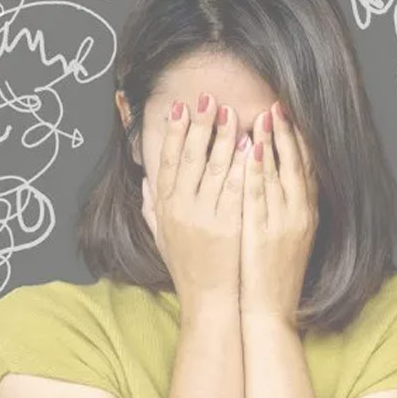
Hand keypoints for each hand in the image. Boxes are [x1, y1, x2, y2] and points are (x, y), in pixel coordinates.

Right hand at [141, 92, 248, 312]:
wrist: (209, 300)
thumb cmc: (187, 268)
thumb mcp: (161, 236)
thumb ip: (152, 207)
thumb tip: (146, 181)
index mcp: (165, 207)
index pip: (167, 161)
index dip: (173, 131)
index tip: (180, 107)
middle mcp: (181, 208)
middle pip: (189, 156)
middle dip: (199, 123)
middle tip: (208, 97)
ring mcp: (205, 217)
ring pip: (213, 167)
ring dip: (222, 136)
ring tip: (231, 112)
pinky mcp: (229, 226)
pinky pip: (235, 187)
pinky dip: (241, 164)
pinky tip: (250, 144)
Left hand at [239, 101, 318, 327]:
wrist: (271, 310)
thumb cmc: (275, 276)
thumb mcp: (289, 237)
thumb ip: (284, 208)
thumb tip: (277, 180)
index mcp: (306, 214)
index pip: (305, 168)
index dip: (298, 140)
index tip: (288, 116)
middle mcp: (300, 214)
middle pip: (297, 164)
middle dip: (288, 133)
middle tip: (278, 106)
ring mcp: (284, 223)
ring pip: (280, 174)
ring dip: (273, 143)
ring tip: (264, 116)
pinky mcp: (265, 233)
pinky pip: (260, 195)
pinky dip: (257, 171)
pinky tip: (251, 150)